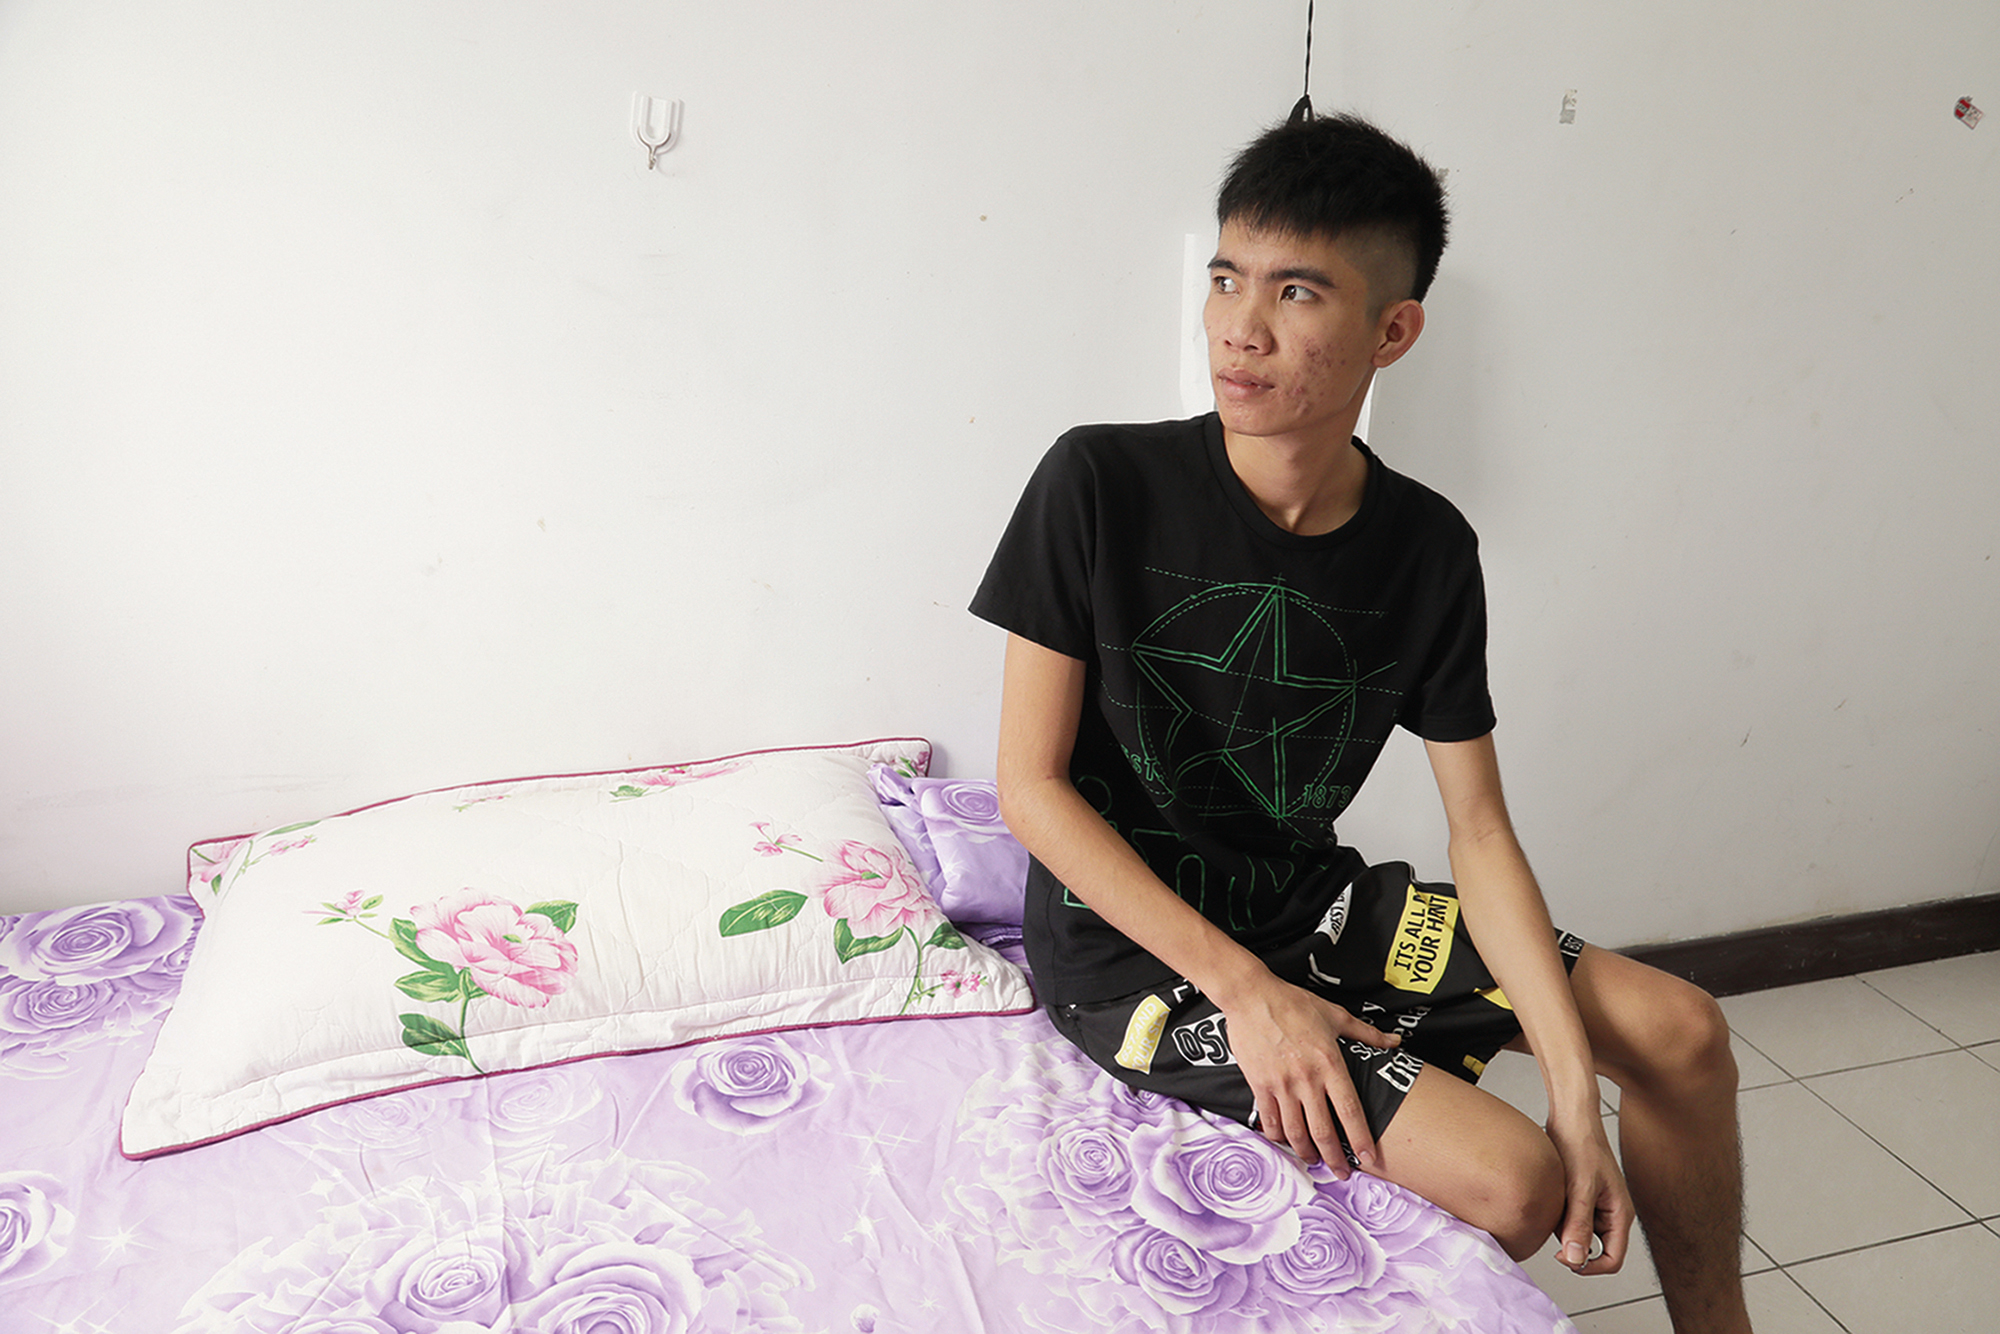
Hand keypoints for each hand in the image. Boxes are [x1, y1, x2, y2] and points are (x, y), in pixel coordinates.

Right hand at [1220, 975, 1401, 1176]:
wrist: (1251, 996)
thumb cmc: (1293, 1003)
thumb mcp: (1334, 1014)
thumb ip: (1366, 1033)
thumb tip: (1394, 1041)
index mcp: (1329, 1064)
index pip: (1349, 1111)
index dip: (1361, 1139)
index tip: (1369, 1159)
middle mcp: (1306, 1080)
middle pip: (1323, 1131)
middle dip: (1335, 1158)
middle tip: (1342, 1174)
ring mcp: (1281, 1085)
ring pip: (1296, 1131)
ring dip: (1306, 1153)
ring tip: (1314, 1161)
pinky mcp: (1259, 1085)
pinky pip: (1270, 1120)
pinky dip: (1278, 1136)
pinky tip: (1284, 1142)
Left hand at [1547, 1118, 1634, 1275]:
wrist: (1570, 1118)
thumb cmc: (1582, 1146)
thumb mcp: (1580, 1188)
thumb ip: (1578, 1225)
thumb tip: (1576, 1259)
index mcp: (1620, 1214)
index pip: (1612, 1259)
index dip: (1590, 1266)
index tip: (1565, 1257)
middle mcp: (1610, 1213)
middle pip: (1593, 1249)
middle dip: (1573, 1242)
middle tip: (1555, 1223)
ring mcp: (1596, 1206)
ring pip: (1578, 1234)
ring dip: (1563, 1226)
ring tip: (1557, 1201)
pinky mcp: (1581, 1198)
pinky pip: (1569, 1218)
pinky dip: (1558, 1213)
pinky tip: (1554, 1195)